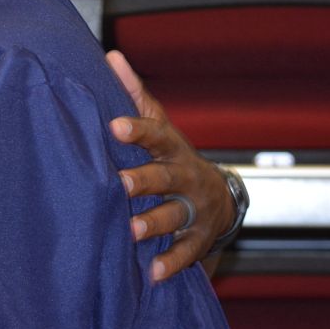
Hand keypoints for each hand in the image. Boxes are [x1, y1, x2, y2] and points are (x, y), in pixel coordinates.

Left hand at [105, 51, 234, 281]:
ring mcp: (194, 208)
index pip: (155, 134)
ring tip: (131, 231)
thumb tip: (111, 55)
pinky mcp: (199, 238)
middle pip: (165, 178)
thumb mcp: (158, 123)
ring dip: (154, 224)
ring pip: (175, 216)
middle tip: (119, 185)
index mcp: (171, 147)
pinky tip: (154, 273)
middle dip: (143, 181)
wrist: (218, 194)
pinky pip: (187, 252)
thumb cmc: (171, 154)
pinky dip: (172, 263)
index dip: (136, 130)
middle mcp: (185, 176)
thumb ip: (134, 93)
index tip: (114, 126)